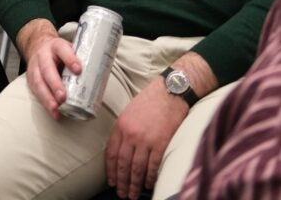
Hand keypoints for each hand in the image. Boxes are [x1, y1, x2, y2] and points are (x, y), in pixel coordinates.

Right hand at [18, 22, 81, 120]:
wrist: (38, 45)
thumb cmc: (59, 51)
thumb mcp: (68, 48)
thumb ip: (81, 57)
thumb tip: (102, 70)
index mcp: (56, 46)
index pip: (62, 49)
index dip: (70, 59)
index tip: (78, 69)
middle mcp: (43, 56)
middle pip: (47, 69)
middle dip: (55, 84)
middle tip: (63, 97)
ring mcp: (35, 68)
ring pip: (39, 83)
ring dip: (48, 98)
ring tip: (57, 109)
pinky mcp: (31, 79)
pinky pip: (37, 92)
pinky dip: (45, 103)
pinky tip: (54, 112)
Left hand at [105, 77, 188, 198]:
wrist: (170, 92)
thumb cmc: (151, 100)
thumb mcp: (130, 111)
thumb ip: (125, 129)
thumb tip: (122, 148)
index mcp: (121, 125)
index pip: (111, 152)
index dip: (111, 170)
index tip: (112, 181)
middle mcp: (131, 134)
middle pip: (123, 164)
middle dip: (122, 182)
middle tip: (122, 194)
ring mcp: (145, 140)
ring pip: (137, 169)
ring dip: (135, 184)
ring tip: (134, 194)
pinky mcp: (161, 143)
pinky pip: (153, 166)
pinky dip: (150, 178)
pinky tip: (149, 184)